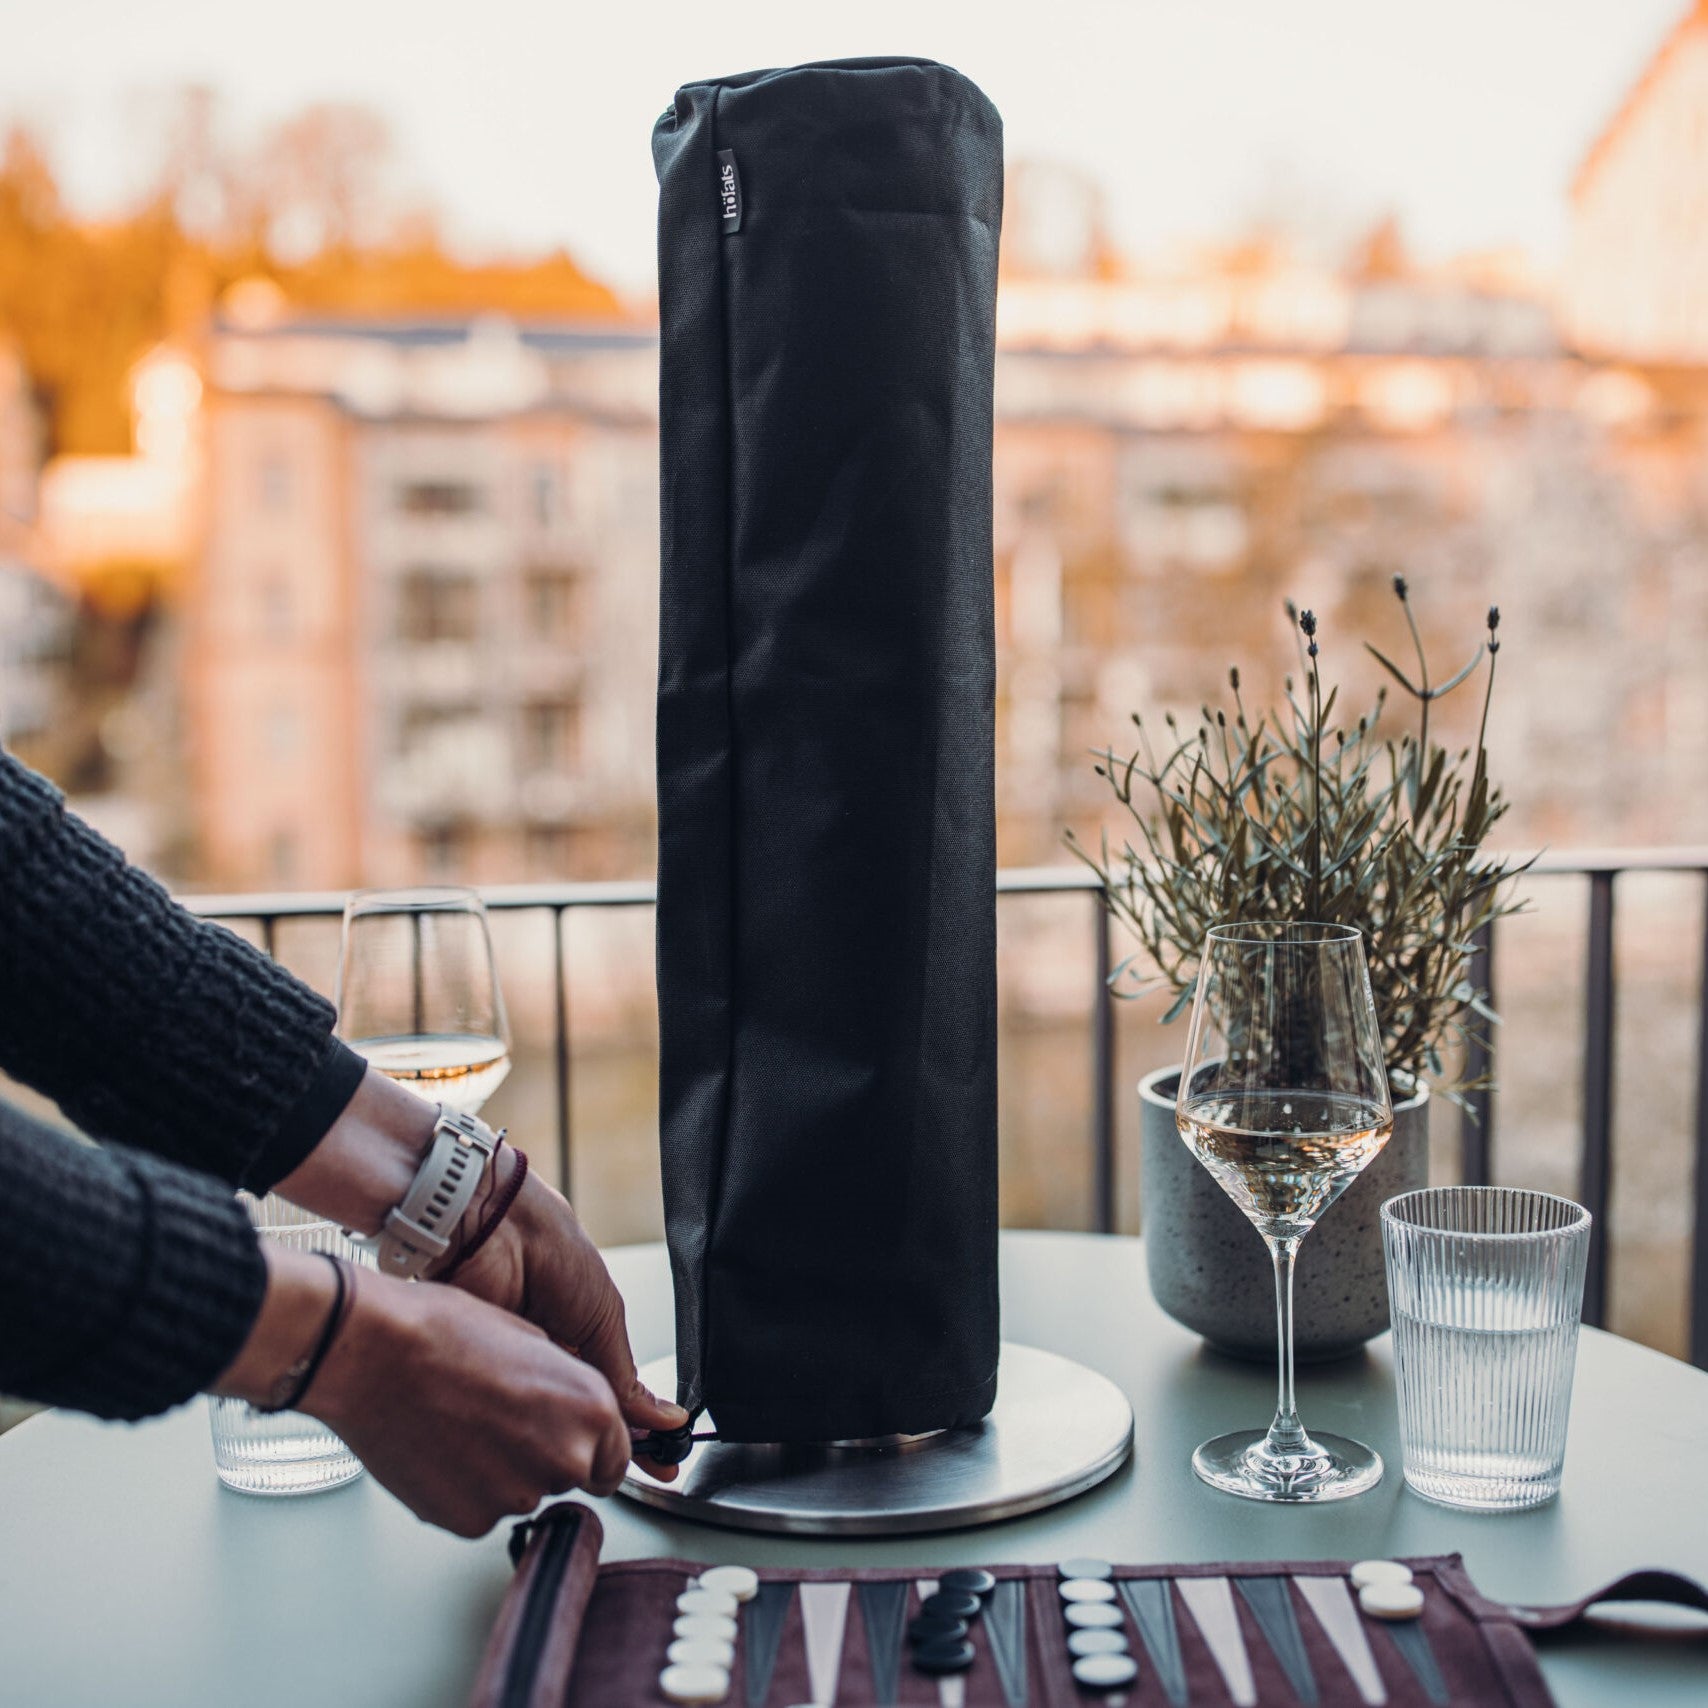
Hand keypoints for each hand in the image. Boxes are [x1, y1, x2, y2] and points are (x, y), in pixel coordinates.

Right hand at [217, 1246, 631, 1536]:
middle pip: (570, 1478)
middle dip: (545, 1456)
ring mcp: (518, 1495)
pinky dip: (466, 1490)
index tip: (570, 1444)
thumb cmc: (445, 1333)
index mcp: (591, 1409)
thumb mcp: (533, 1341)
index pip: (614, 1458)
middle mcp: (565, 1458)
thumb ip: (565, 1388)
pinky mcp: (470, 1521)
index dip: (591, 1450)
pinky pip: (481, 1511)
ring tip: (463, 1425)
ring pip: (523, 1494)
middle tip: (502, 1423)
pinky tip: (442, 1449)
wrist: (376, 1356)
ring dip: (504, 1472)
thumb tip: (568, 1411)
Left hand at [431, 1156, 688, 1476]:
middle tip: (626, 1474)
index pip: (616, 1399)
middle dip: (603, 1447)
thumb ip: (624, 1378)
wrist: (494, 1231)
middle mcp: (549, 1360)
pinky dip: (520, 1431)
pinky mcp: (478, 1380)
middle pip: (579, 1419)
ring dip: (562, 1442)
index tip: (660, 1461)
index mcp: (584, 1341)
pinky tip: (537, 1447)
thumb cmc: (552, 1251)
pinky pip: (503, 1417)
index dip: (639, 1431)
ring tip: (586, 1462)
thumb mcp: (604, 1318)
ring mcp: (512, 1372)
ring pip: (542, 1425)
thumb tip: (661, 1418)